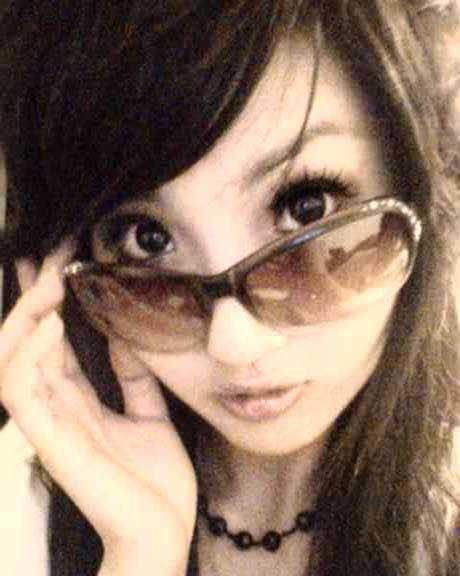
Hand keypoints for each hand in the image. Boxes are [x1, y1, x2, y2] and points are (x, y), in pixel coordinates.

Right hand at [0, 242, 196, 574]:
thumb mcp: (150, 414)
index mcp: (79, 402)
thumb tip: (127, 336)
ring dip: (26, 318)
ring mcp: (49, 423)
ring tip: (49, 283)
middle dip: (33, 301)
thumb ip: (135, 379)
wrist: (164, 529)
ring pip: (13, 360)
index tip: (58, 267)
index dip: (50, 307)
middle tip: (49, 262)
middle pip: (29, 345)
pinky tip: (51, 324)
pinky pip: (22, 391)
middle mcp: (58, 407)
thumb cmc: (155, 480)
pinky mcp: (50, 440)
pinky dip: (29, 354)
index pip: (52, 345)